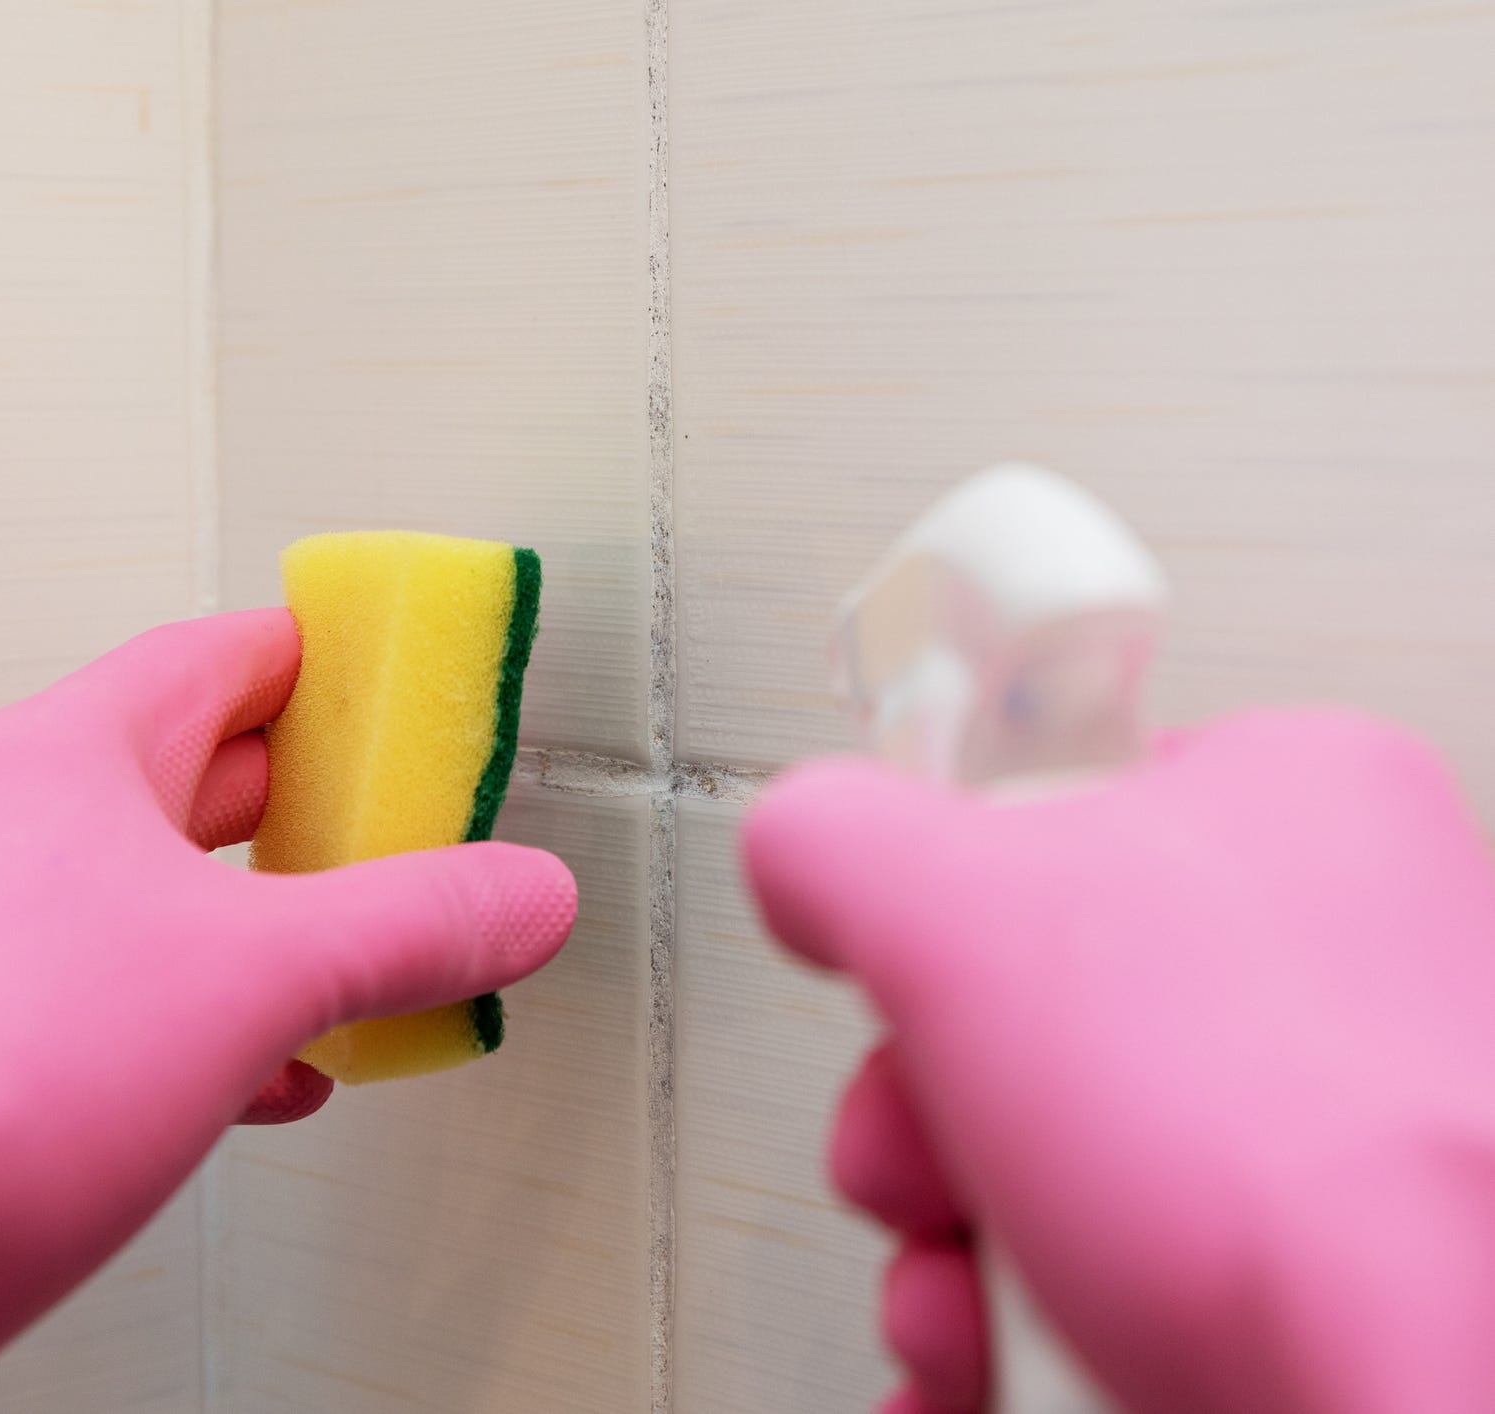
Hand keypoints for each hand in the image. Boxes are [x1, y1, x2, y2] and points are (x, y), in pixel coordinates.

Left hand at [0, 610, 576, 1413]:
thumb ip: (409, 926)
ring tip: (368, 954)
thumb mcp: (255, 975)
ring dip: (275, 926)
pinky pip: (131, 998)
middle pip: (205, 775)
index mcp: (68, 756)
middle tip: (415, 823)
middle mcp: (16, 828)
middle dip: (321, 808)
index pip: (225, 656)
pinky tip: (277, 1071)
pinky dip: (219, 1019)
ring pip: (169, 899)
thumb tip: (518, 895)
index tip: (404, 677)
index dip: (330, 663)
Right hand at [743, 711, 1494, 1413]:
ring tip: (960, 1308)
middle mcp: (1334, 950)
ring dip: (952, 1247)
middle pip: (1024, 1009)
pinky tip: (984, 1369)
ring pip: (1061, 1154)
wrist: (1447, 1394)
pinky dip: (1023, 1327)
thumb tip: (796, 851)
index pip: (1039, 809)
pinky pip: (1128, 1263)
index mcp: (1286, 803)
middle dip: (921, 1128)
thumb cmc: (1282, 1160)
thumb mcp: (964, 920)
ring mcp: (1339, 1120)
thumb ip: (839, 843)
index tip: (900, 991)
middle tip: (919, 1174)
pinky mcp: (1327, 1263)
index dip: (932, 917)